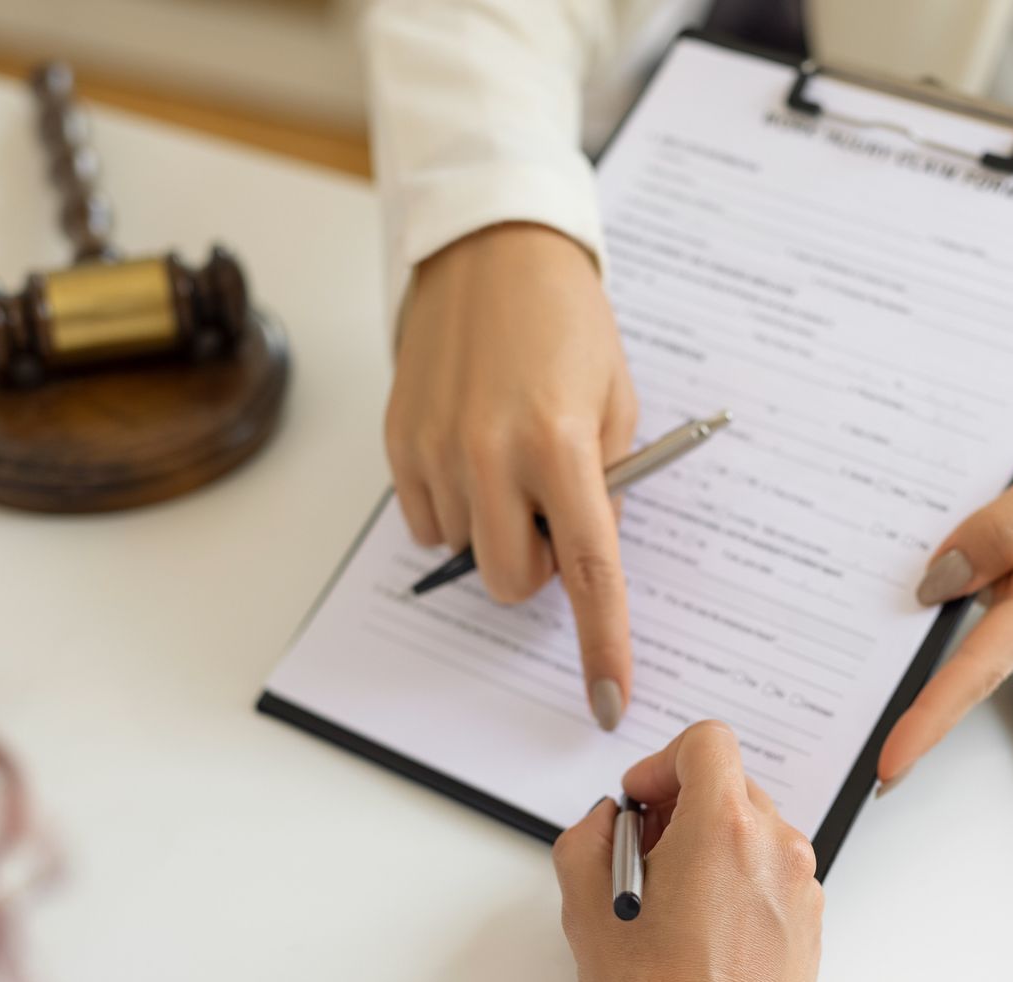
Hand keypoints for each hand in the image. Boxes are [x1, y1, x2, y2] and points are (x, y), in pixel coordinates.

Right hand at [385, 222, 638, 729]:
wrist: (490, 250)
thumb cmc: (567, 323)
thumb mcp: (615, 401)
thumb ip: (605, 485)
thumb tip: (580, 555)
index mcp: (561, 443)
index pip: (588, 571)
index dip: (601, 642)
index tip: (608, 699)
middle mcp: (490, 452)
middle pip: (510, 581)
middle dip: (536, 567)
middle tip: (552, 510)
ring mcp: (434, 449)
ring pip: (464, 553)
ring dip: (493, 528)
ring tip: (508, 455)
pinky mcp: (397, 441)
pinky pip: (425, 521)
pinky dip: (452, 507)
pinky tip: (469, 451)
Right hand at [553, 722, 823, 981]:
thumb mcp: (587, 915)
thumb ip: (585, 843)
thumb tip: (604, 824)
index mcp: (725, 830)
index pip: (707, 743)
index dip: (662, 763)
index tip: (639, 804)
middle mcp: (776, 850)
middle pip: (731, 785)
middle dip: (680, 808)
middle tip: (640, 859)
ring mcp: (802, 891)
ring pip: (754, 832)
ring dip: (710, 846)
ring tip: (668, 906)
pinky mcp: (810, 929)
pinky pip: (772, 876)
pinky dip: (738, 883)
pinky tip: (700, 936)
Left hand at [878, 388, 1012, 786]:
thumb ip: (1006, 522)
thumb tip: (942, 578)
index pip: (985, 666)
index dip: (932, 716)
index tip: (891, 763)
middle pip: (970, 628)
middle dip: (941, 587)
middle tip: (953, 500)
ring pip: (986, 597)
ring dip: (975, 553)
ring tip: (1010, 484)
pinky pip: (1004, 582)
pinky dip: (993, 551)